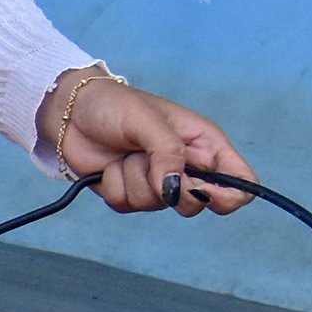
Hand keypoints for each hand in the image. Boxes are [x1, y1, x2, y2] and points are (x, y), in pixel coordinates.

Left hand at [54, 72, 252, 215]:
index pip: (241, 182)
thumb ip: (167, 153)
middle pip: (198, 204)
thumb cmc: (115, 105)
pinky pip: (128, 205)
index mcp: (205, 144)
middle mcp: (186, 167)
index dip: (230, 196)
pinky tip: (109, 166)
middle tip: (150, 165)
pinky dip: (115, 186)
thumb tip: (176, 189)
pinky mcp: (130, 193)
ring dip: (135, 179)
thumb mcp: (147, 121)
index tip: (202, 191)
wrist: (71, 112)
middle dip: (171, 190)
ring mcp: (158, 183)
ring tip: (126, 153)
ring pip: (157, 206)